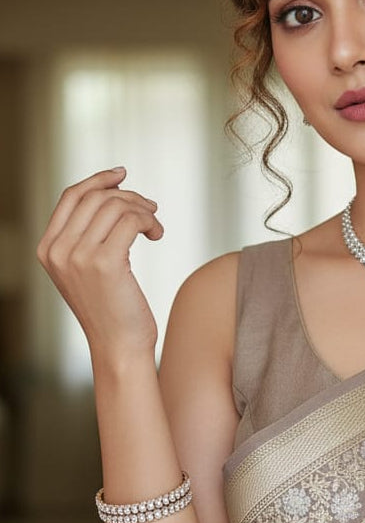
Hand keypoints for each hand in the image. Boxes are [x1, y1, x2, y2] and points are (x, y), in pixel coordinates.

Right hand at [37, 167, 163, 361]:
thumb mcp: (88, 270)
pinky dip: (149, 221)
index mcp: (48, 249)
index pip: (70, 197)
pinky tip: (157, 234)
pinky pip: (131, 221)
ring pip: (115, 206)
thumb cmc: (112, 310)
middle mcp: (57, 251)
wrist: (119, 347)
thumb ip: (87, 237)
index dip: (98, 180)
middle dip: (128, 196)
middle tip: (151, 209)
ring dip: (143, 211)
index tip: (122, 175)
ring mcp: (78, 256)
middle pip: (95, 197)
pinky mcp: (105, 263)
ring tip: (155, 228)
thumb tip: (112, 194)